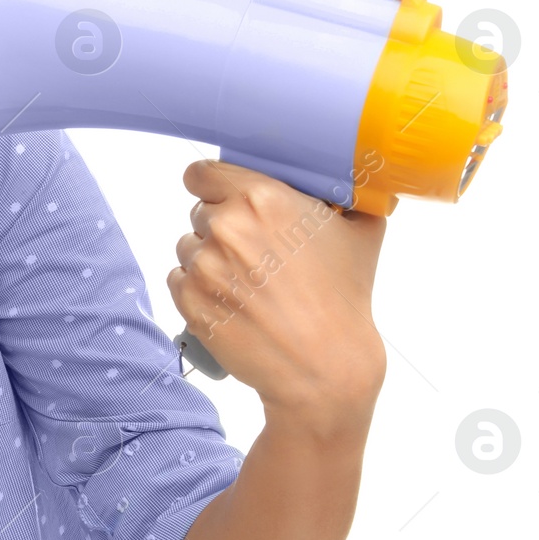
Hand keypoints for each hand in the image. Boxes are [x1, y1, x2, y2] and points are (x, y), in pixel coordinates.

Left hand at [166, 159, 387, 410]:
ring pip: (188, 247)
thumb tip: (337, 180)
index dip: (211, 186)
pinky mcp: (188, 299)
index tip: (221, 197)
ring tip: (247, 284)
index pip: (202, 174)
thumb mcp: (360, 231)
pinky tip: (231, 303)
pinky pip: (178, 279)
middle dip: (221, 227)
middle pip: (199, 212)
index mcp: (262, 198)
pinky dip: (198, 289)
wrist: (324, 366)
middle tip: (253, 254)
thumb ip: (341, 195)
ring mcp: (203, 264)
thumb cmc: (344, 298)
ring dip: (208, 259)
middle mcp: (226, 226)